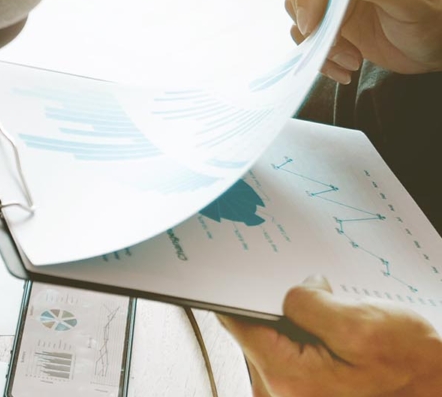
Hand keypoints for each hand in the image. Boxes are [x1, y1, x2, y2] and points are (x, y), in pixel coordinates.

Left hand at [219, 275, 441, 395]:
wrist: (432, 386)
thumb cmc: (407, 365)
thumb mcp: (360, 324)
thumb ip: (309, 303)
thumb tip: (287, 292)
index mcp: (287, 376)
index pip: (237, 325)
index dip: (242, 295)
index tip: (240, 275)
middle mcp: (278, 391)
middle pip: (252, 333)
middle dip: (279, 311)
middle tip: (318, 304)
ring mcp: (286, 392)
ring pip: (269, 340)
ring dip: (293, 325)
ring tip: (333, 327)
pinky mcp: (296, 387)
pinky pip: (283, 352)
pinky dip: (301, 337)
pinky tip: (329, 337)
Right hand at [283, 0, 441, 83]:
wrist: (440, 49)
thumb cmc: (438, 18)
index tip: (313, 24)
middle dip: (305, 15)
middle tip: (327, 41)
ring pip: (298, 10)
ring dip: (316, 41)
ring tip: (349, 58)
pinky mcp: (333, 23)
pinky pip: (307, 37)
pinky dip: (320, 57)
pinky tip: (346, 67)